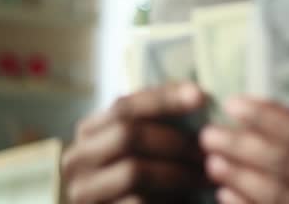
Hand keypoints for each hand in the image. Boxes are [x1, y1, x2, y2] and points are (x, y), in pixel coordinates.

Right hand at [62, 83, 209, 202]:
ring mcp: (82, 191)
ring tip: (208, 175)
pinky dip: (170, 199)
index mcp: (90, 131)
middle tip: (211, 148)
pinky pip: (137, 203)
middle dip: (176, 140)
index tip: (201, 96)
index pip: (125, 106)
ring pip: (134, 171)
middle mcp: (77, 159)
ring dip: (179, 173)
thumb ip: (163, 122)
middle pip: (127, 134)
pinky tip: (190, 199)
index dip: (164, 99)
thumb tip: (199, 95)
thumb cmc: (152, 179)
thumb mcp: (153, 145)